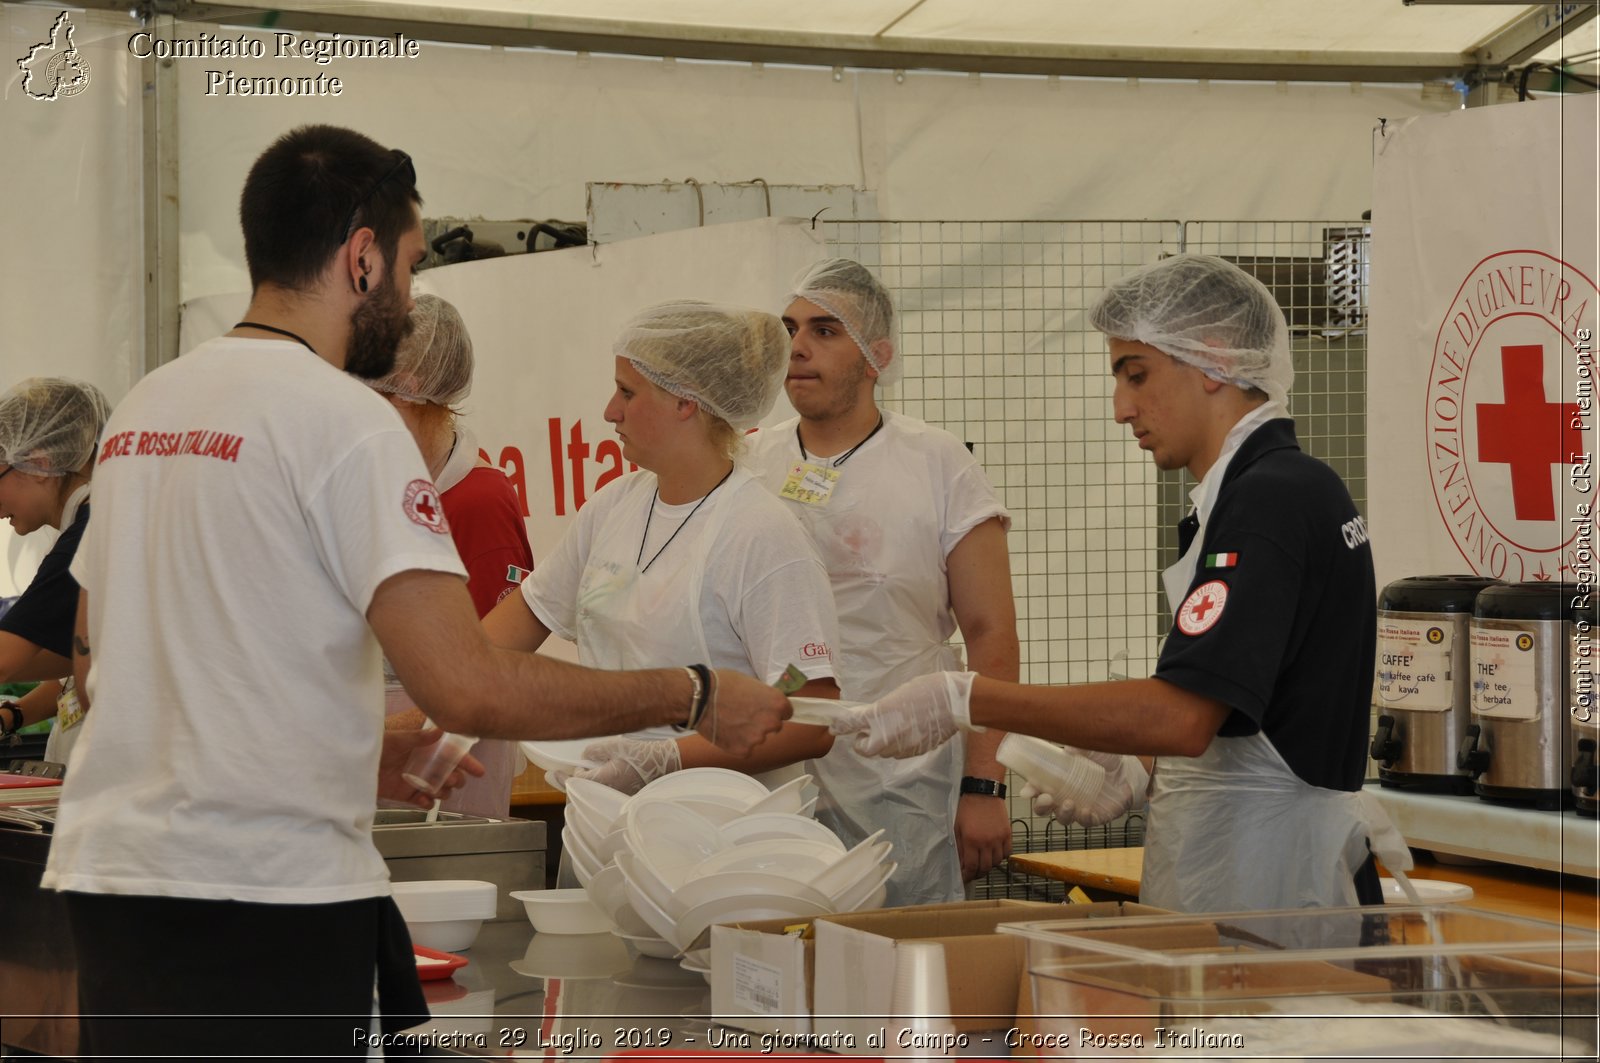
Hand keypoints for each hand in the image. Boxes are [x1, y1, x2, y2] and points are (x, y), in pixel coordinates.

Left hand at [376, 728, 485, 809]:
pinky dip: (427, 803)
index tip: (478, 771)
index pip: (451, 755)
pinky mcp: (406, 794)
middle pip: (450, 774)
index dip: (467, 763)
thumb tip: (440, 730)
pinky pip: (423, 801)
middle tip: (452, 781)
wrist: (353, 768)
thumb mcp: (396, 740)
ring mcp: (416, 780)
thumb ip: (417, 737)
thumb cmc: (374, 747)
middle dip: (455, 779)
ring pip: (440, 788)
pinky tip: (425, 800)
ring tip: (438, 791)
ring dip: (443, 791)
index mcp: (425, 748)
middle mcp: (424, 764)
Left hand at [558, 737, 682, 795]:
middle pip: (581, 793)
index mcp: (604, 780)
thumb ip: (595, 751)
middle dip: (572, 783)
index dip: (561, 777)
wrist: (666, 764)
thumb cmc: (642, 754)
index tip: (551, 773)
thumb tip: (584, 758)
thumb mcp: (616, 745)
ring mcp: (616, 797)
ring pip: (591, 794)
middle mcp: (608, 793)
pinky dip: (595, 787)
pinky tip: (597, 777)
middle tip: (563, 773)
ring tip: (581, 773)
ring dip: (583, 785)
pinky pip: (602, 794)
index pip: (575, 782)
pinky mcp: (623, 797)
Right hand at [696, 670, 791, 756]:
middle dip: (762, 722)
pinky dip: (737, 743)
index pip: (786, 712)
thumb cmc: (722, 684)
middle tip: (744, 715)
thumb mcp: (751, 683)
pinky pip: (745, 749)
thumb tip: (766, 703)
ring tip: (731, 721)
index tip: (765, 710)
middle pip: (774, 726)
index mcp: (777, 703)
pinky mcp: (743, 750)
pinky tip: (726, 731)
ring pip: (758, 738)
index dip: (774, 710)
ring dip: (748, 733)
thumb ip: (763, 696)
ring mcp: (757, 738)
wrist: (699, 698)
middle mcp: (771, 722)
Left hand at [828, 671, 975, 757]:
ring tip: (895, 727)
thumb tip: (868, 719)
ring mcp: (903, 747)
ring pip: (884, 752)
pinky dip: (900, 745)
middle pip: (866, 748)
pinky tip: (911, 731)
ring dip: (884, 744)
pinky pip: (901, 752)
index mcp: (880, 716)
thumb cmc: (925, 691)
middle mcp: (887, 736)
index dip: (841, 726)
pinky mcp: (916, 752)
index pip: (851, 725)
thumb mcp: (895, 696)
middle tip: (870, 729)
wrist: (955, 703)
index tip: (835, 727)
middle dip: (866, 741)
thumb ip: (877, 711)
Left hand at [955, 794, 1011, 881]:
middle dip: (977, 873)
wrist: (983, 793)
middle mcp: (986, 843)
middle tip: (973, 873)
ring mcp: (999, 839)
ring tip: (983, 864)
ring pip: (996, 862)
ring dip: (989, 866)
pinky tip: (994, 855)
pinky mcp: (1008, 834)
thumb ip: (960, 847)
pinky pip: (1006, 853)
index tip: (964, 879)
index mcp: (972, 841)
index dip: (967, 876)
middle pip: (984, 868)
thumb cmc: (967, 809)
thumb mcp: (957, 828)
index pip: (970, 866)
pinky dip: (1000, 857)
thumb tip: (961, 864)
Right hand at [1021, 749, 1148, 826]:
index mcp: (1058, 780)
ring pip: (1063, 818)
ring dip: (1063, 813)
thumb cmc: (1105, 760)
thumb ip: (1080, 749)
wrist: (1129, 773)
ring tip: (1070, 803)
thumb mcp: (1092, 750)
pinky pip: (1086, 823)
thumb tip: (1069, 749)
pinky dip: (1084, 818)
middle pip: (1044, 808)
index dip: (1030, 791)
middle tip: (1046, 798)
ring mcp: (1079, 808)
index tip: (1027, 791)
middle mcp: (1064, 796)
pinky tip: (1087, 811)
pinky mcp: (1095, 816)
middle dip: (1041, 806)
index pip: (1037, 788)